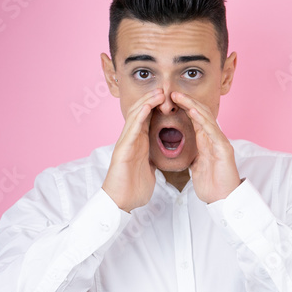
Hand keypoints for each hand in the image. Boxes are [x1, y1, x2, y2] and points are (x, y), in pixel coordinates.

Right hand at [102, 89, 162, 211]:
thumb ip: (152, 158)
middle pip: (141, 113)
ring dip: (146, 103)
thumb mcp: (148, 168)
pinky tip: (146, 108)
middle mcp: (131, 140)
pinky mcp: (122, 150)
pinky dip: (139, 117)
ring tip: (158, 92)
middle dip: (152, 100)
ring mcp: (125, 143)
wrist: (121, 202)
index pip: (148, 119)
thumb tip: (158, 156)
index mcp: (139, 143)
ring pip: (135, 117)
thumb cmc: (133, 188)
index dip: (157, 107)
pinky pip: (131, 130)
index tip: (170, 98)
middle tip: (165, 89)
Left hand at [171, 91, 240, 203]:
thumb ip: (192, 153)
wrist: (224, 200)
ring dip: (193, 105)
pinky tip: (193, 111)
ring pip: (207, 118)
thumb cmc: (212, 185)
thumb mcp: (196, 165)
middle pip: (201, 113)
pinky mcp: (224, 150)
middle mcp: (215, 138)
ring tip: (180, 96)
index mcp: (207, 141)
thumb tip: (180, 148)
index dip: (184, 107)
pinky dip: (203, 120)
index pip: (195, 119)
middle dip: (187, 101)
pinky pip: (213, 131)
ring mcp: (220, 142)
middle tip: (172, 92)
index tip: (170, 100)